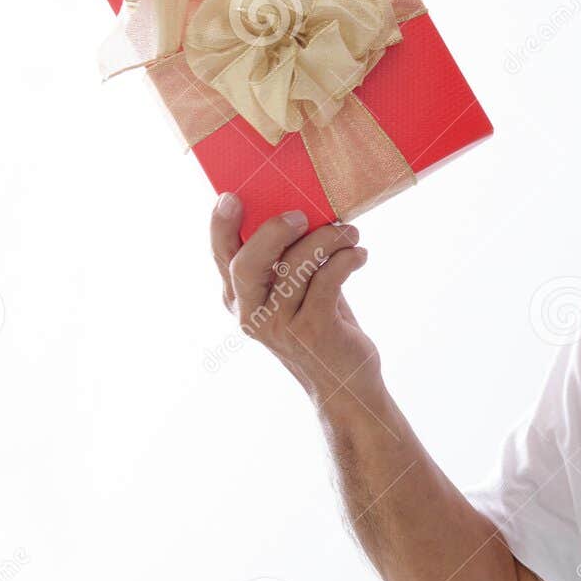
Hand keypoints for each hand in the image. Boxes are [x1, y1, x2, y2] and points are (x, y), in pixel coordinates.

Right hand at [210, 195, 381, 410]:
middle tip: (302, 214)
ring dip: (328, 239)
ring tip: (350, 232)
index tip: (232, 197)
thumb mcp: (296, 293)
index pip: (221, 258)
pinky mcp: (314, 330)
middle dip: (273, 231)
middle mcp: (252, 314)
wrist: (345, 383)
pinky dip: (347, 259)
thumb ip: (287, 259)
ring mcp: (281, 325)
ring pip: (295, 266)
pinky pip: (327, 280)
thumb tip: (303, 206)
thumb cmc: (321, 325)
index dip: (220, 226)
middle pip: (247, 264)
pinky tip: (359, 255)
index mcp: (240, 299)